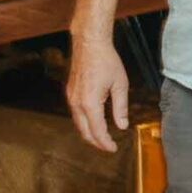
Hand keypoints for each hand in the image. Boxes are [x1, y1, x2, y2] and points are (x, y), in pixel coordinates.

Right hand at [65, 35, 127, 152]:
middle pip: (84, 131)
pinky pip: (75, 114)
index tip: (113, 148)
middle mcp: (77, 102)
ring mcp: (71, 97)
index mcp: (90, 103)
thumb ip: (120, 108)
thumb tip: (122, 126)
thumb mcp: (120, 85)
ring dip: (89, 133)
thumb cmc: (106, 61)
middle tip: (108, 147)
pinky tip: (93, 123)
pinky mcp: (70, 92)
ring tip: (102, 138)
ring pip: (78, 124)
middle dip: (96, 142)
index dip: (105, 143)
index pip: (97, 131)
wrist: (89, 43)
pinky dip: (84, 123)